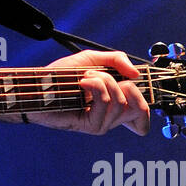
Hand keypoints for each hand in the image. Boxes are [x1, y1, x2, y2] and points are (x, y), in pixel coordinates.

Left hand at [28, 50, 150, 136]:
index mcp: (114, 104)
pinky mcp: (91, 125)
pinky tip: (81, 83)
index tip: (131, 83)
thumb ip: (116, 60)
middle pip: (140, 108)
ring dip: (103, 80)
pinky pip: (106, 102)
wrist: (39, 84)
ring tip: (85, 77)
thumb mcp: (91, 59)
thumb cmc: (61, 75)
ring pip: (121, 101)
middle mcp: (111, 117)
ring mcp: (102, 123)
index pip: (143, 117)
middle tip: (102, 76)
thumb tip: (136, 74)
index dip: (146, 103)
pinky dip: (95, 85)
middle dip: (125, 84)